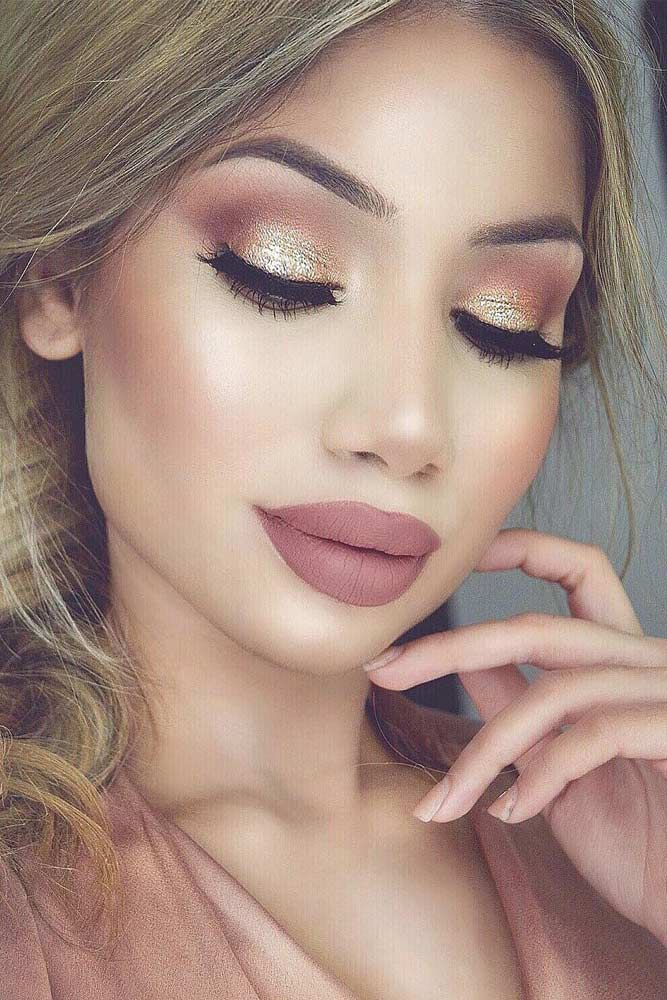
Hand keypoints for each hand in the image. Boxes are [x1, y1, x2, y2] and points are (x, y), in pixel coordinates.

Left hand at [363, 529, 666, 947]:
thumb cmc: (642, 844)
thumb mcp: (563, 766)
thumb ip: (522, 707)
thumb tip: (465, 663)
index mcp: (624, 660)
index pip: (580, 571)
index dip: (522, 547)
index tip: (455, 557)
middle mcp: (651, 664)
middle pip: (537, 630)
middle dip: (451, 647)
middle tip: (381, 669)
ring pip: (554, 692)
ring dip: (483, 753)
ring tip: (442, 803)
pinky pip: (594, 736)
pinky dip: (541, 777)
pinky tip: (512, 814)